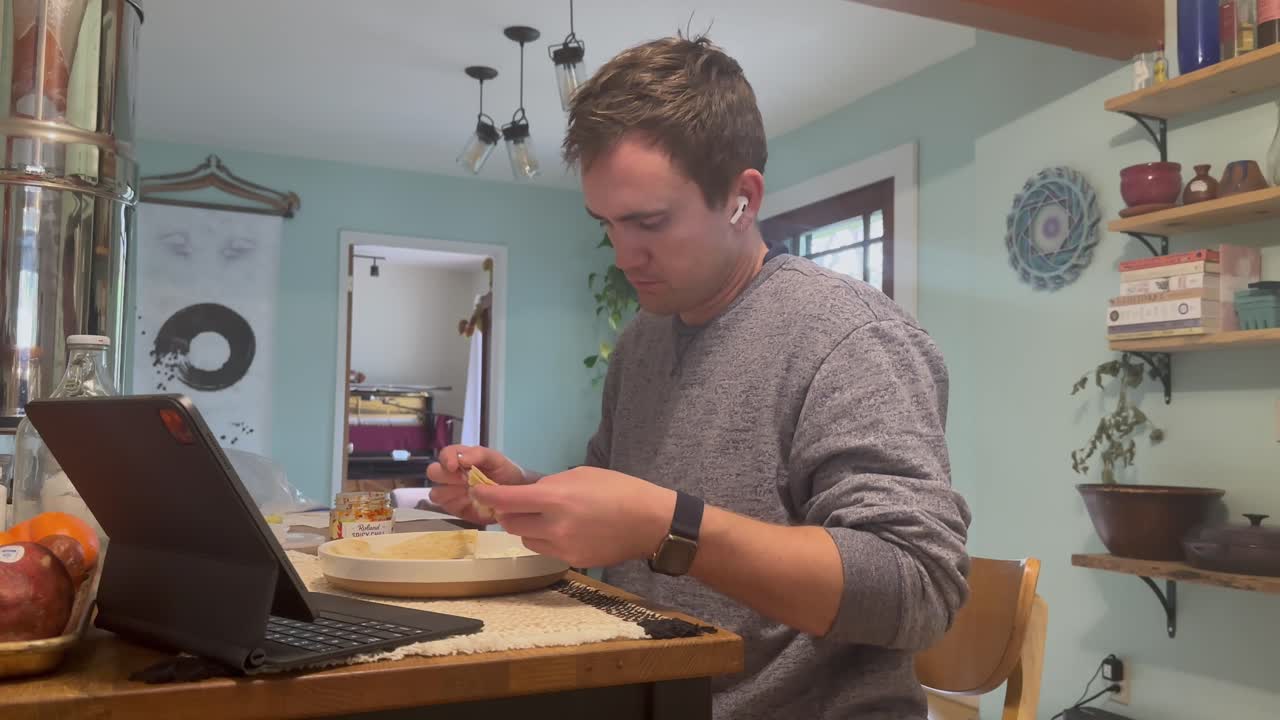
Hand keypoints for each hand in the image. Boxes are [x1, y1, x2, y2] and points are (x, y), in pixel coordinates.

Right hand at [426, 445, 527, 523]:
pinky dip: (456, 505)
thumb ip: (479, 455)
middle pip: (433, 472)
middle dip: (445, 476)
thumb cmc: (505, 472)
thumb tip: (461, 459)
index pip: (444, 454)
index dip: (446, 459)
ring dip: (449, 493)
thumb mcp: (496, 459)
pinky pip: (446, 508)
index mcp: (460, 457)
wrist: (517, 494)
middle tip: (464, 481)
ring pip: (435, 493)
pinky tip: (470, 503)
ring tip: (469, 494)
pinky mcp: (455, 509)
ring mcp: (451, 492)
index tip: (454, 467)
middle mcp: (451, 474)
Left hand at [469, 466, 675, 567]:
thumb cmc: (619, 490)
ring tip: (542, 517)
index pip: (507, 499)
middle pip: (510, 523)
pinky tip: (562, 530)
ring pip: (524, 539)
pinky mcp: (571, 561)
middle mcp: (554, 525)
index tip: (477, 490)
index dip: (488, 495)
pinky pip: (544, 549)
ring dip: (525, 527)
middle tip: (515, 503)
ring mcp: (562, 547)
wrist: (650, 523)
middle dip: (507, 512)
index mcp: (556, 498)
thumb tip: (530, 494)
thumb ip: (551, 485)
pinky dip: (543, 539)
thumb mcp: (581, 474)